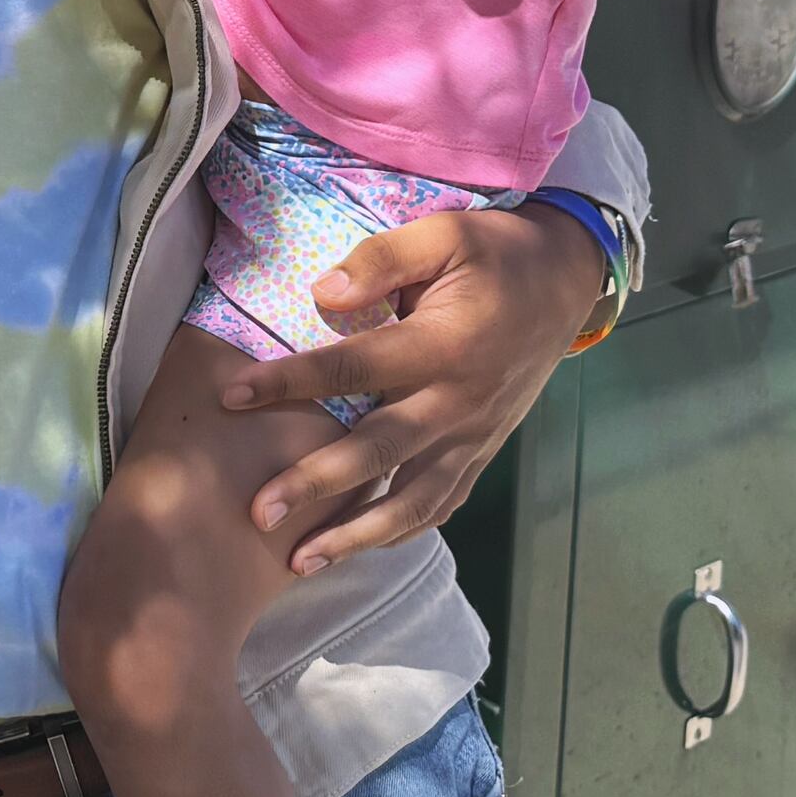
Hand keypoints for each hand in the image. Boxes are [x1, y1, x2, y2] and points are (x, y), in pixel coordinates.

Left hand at [214, 202, 607, 574]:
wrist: (565, 283)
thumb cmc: (494, 253)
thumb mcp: (443, 234)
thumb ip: (381, 260)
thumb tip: (322, 294)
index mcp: (444, 345)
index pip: (353, 366)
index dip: (289, 381)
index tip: (230, 396)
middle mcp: (458, 401)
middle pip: (379, 451)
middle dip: (316, 486)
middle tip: (257, 512)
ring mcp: (474, 435)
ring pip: (412, 499)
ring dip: (355, 535)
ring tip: (300, 562)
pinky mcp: (482, 451)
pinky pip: (441, 504)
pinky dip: (400, 533)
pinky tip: (357, 549)